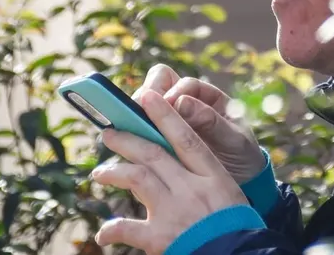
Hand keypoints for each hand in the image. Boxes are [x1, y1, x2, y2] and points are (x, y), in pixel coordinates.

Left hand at [91, 89, 247, 253]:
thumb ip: (204, 174)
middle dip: (128, 139)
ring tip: (98, 174)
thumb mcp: (228, 192)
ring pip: (137, 178)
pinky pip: (129, 228)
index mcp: (211, 175)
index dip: (165, 115)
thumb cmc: (235, 225)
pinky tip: (102, 232)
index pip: (186, 138)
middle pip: (154, 154)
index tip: (147, 97)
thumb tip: (179, 155)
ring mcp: (174, 211)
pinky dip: (113, 228)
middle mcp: (191, 188)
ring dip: (114, 172)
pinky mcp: (160, 237)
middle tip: (108, 133)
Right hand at [135, 65, 264, 183]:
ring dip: (135, 116)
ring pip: (144, 107)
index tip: (167, 106)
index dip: (173, 92)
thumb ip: (211, 121)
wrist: (244, 182)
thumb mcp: (234, 139)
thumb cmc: (242, 154)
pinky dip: (135, 136)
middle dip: (147, 98)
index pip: (184, 84)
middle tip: (139, 114)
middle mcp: (186, 103)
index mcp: (208, 97)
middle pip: (157, 87)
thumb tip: (182, 103)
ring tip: (130, 132)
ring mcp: (170, 121)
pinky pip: (141, 131)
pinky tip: (130, 149)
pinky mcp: (159, 140)